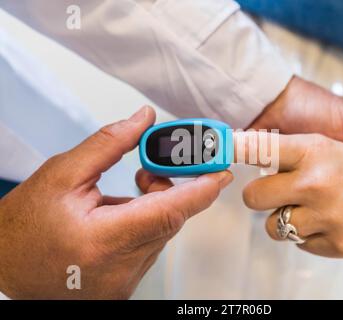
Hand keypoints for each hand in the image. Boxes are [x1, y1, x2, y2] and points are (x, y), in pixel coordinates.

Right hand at [0, 107, 232, 298]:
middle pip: (170, 221)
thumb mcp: (61, 175)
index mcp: (101, 241)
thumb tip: (143, 120)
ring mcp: (123, 283)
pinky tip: (122, 216)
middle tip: (152, 169)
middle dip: (171, 189)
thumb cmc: (24, 226)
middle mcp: (119, 269)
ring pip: (162, 234)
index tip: (222, 170)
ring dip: (157, 207)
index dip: (201, 189)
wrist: (3, 267)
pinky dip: (147, 225)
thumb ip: (108, 144)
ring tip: (128, 193)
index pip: (168, 213)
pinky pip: (151, 248)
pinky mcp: (124, 286)